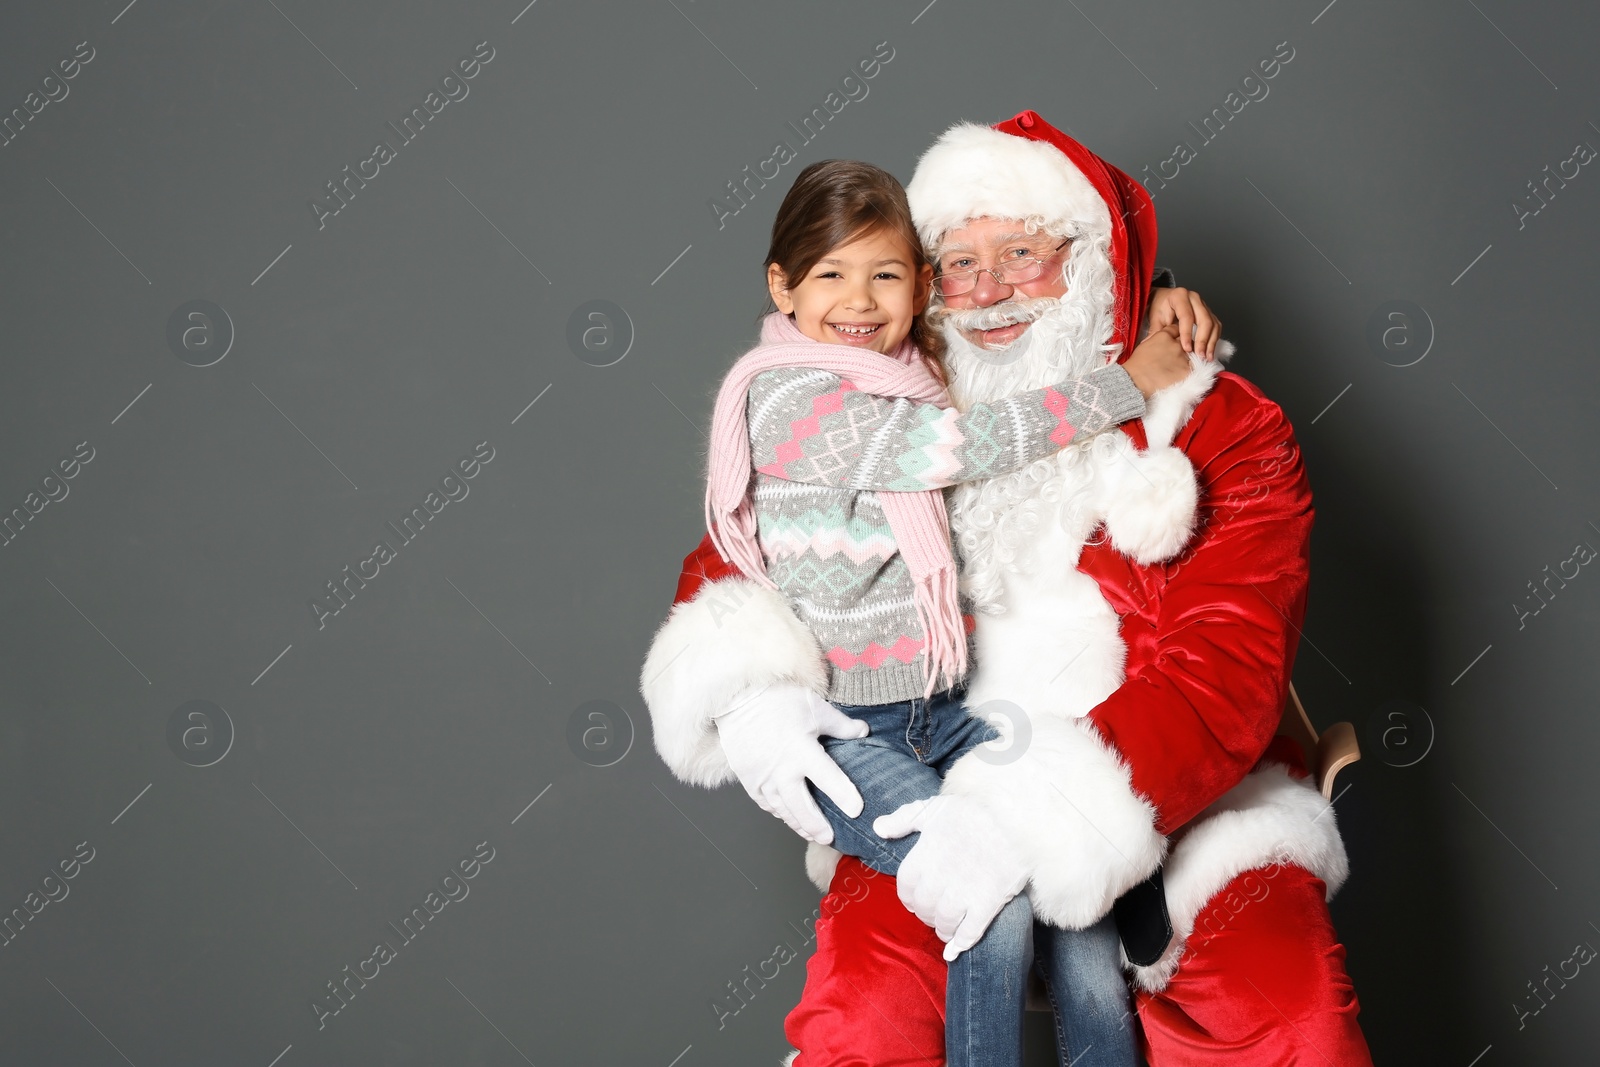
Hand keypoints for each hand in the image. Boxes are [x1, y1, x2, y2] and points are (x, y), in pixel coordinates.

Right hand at [713, 683, 868, 845]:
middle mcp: (781, 770)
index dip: (844, 796)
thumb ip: (841, 725)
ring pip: (783, 809)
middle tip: (829, 838)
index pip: (829, 780)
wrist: (737, 698)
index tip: (857, 810)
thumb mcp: (815, 707)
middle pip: (802, 807)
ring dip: (798, 824)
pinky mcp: (749, 779)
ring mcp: (763, 777)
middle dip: (817, 826)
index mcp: (801, 751)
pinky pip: (765, 803)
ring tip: (811, 834)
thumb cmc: (777, 699)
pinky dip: (778, 813)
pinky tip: (787, 817)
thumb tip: (863, 731)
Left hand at [874, 795, 1028, 960]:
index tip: (916, 899)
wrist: (1016, 817)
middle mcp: (940, 877)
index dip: (909, 896)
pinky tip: (956, 949)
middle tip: (933, 913)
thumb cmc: (974, 809)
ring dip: (942, 929)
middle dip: (926, 914)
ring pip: (944, 923)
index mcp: (924, 855)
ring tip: (946, 927)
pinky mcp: (988, 902)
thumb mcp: (934, 807)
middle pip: (923, 908)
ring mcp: (964, 892)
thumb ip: (903, 819)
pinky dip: (961, 943)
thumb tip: (878, 828)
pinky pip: (970, 932)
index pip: (906, 888)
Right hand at [1122, 323, 1190, 399]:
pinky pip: (1195, 369)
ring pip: (1193, 355)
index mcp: (1165, 335)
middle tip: (1178, 356)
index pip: (1177, 329)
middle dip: (1185, 346)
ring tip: (1179, 368)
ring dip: (1189, 360)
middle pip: (1188, 342)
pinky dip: (1190, 371)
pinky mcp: (1187, 371)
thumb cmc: (1136, 365)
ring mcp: (1183, 357)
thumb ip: (1157, 338)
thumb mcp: (1145, 344)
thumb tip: (1162, 340)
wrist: (1135, 380)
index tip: (1174, 341)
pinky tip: (1182, 375)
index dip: (1176, 335)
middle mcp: (1177, 344)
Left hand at [1145, 286, 1221, 358]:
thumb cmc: (1159, 308)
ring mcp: (1204, 305)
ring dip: (1211, 342)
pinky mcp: (1209, 313)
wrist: (1164, 300)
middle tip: (1199, 355)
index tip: (1187, 349)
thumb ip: (1156, 332)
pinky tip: (1209, 352)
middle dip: (1203, 340)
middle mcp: (1194, 298)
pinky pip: (1216, 326)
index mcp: (1179, 296)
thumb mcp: (1155, 319)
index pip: (1186, 316)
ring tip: (1207, 357)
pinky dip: (1214, 340)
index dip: (1187, 334)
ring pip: (1213, 324)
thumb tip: (1151, 346)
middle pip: (1204, 319)